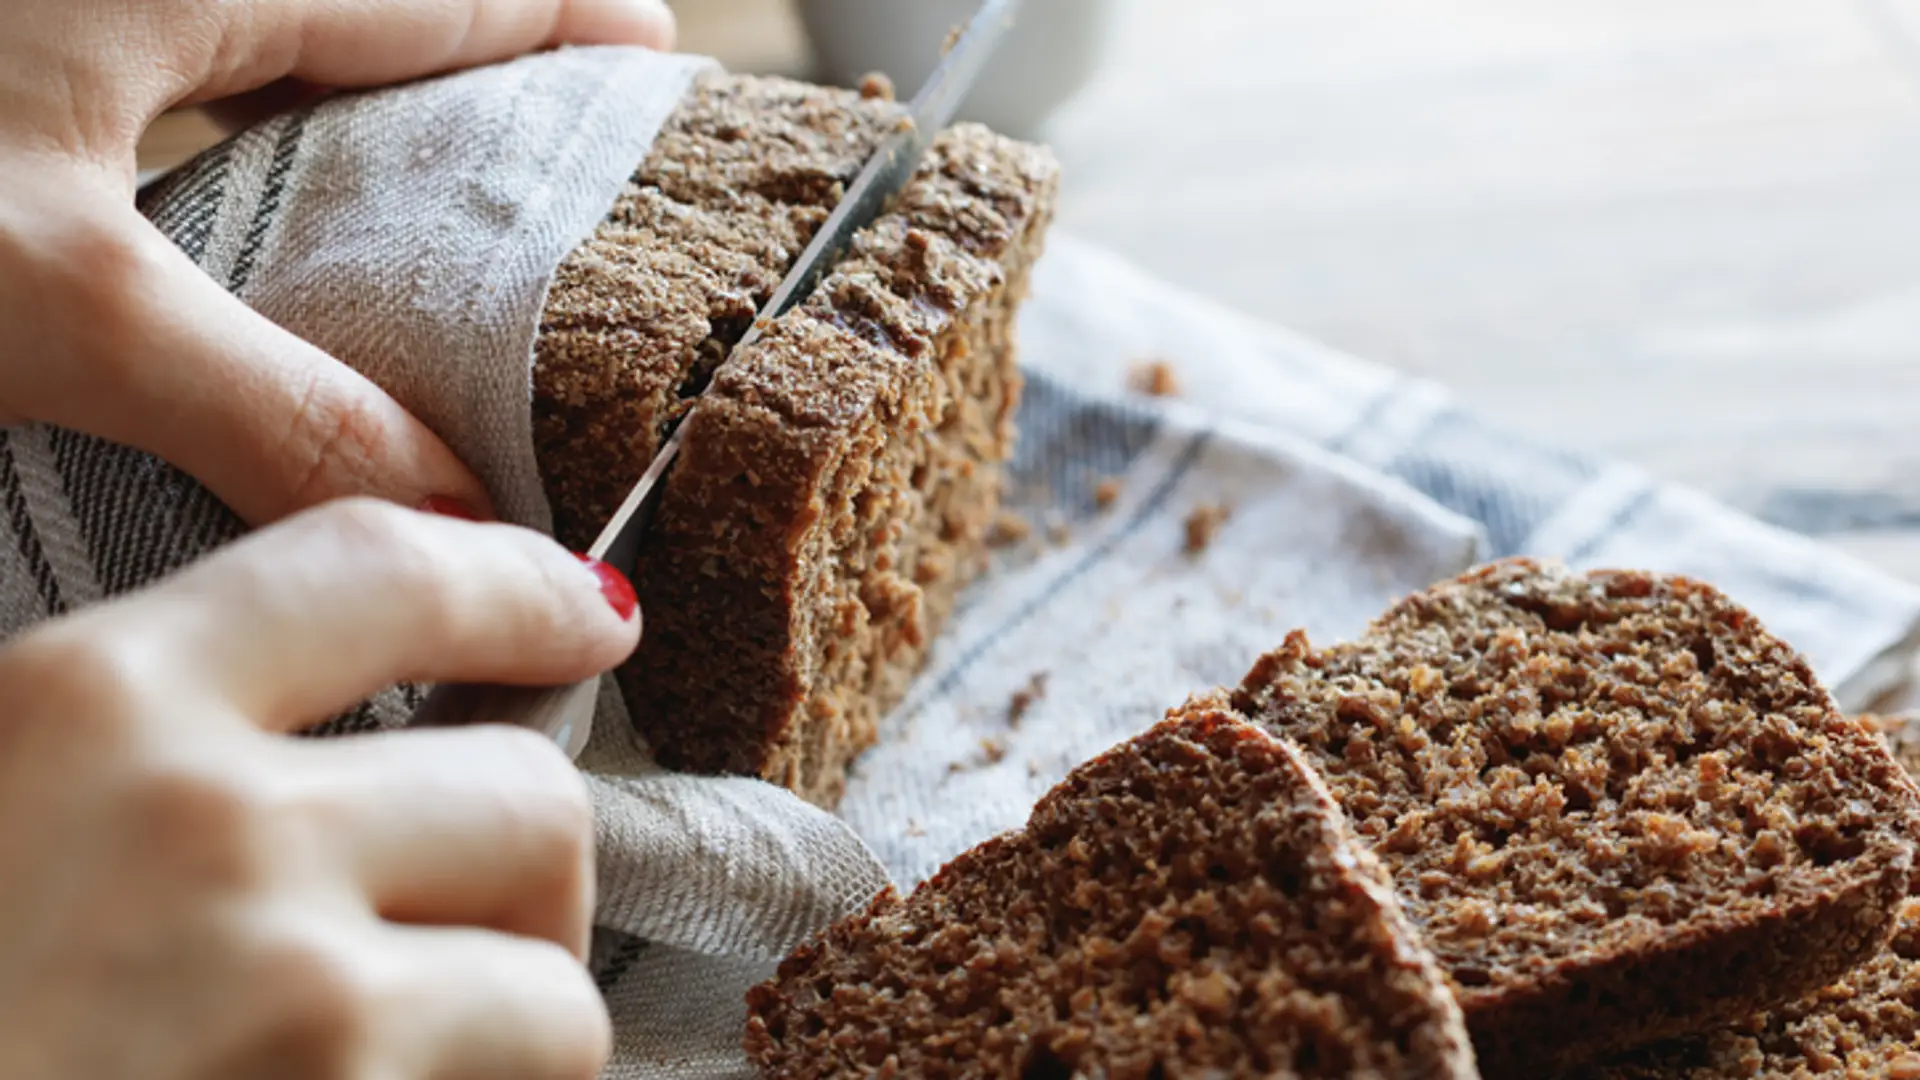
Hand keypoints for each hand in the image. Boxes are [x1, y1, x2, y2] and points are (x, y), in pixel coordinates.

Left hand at [0, 0, 675, 525]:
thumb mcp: (63, 302)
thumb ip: (277, 410)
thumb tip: (461, 520)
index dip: (563, 19)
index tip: (657, 55)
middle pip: (364, 10)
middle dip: (470, 76)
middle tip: (561, 160)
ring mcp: (70, 12)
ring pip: (261, 41)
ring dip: (351, 112)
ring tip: (431, 203)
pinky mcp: (15, 56)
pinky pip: (170, 69)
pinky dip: (241, 132)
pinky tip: (239, 211)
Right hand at [0, 499, 642, 1078]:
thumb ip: (120, 745)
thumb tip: (309, 737)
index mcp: (85, 707)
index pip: (382, 569)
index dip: (515, 588)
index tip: (587, 613)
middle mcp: (208, 833)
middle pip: (529, 798)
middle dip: (523, 876)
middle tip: (464, 927)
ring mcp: (291, 1008)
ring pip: (554, 990)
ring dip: (515, 1028)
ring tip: (408, 1056)